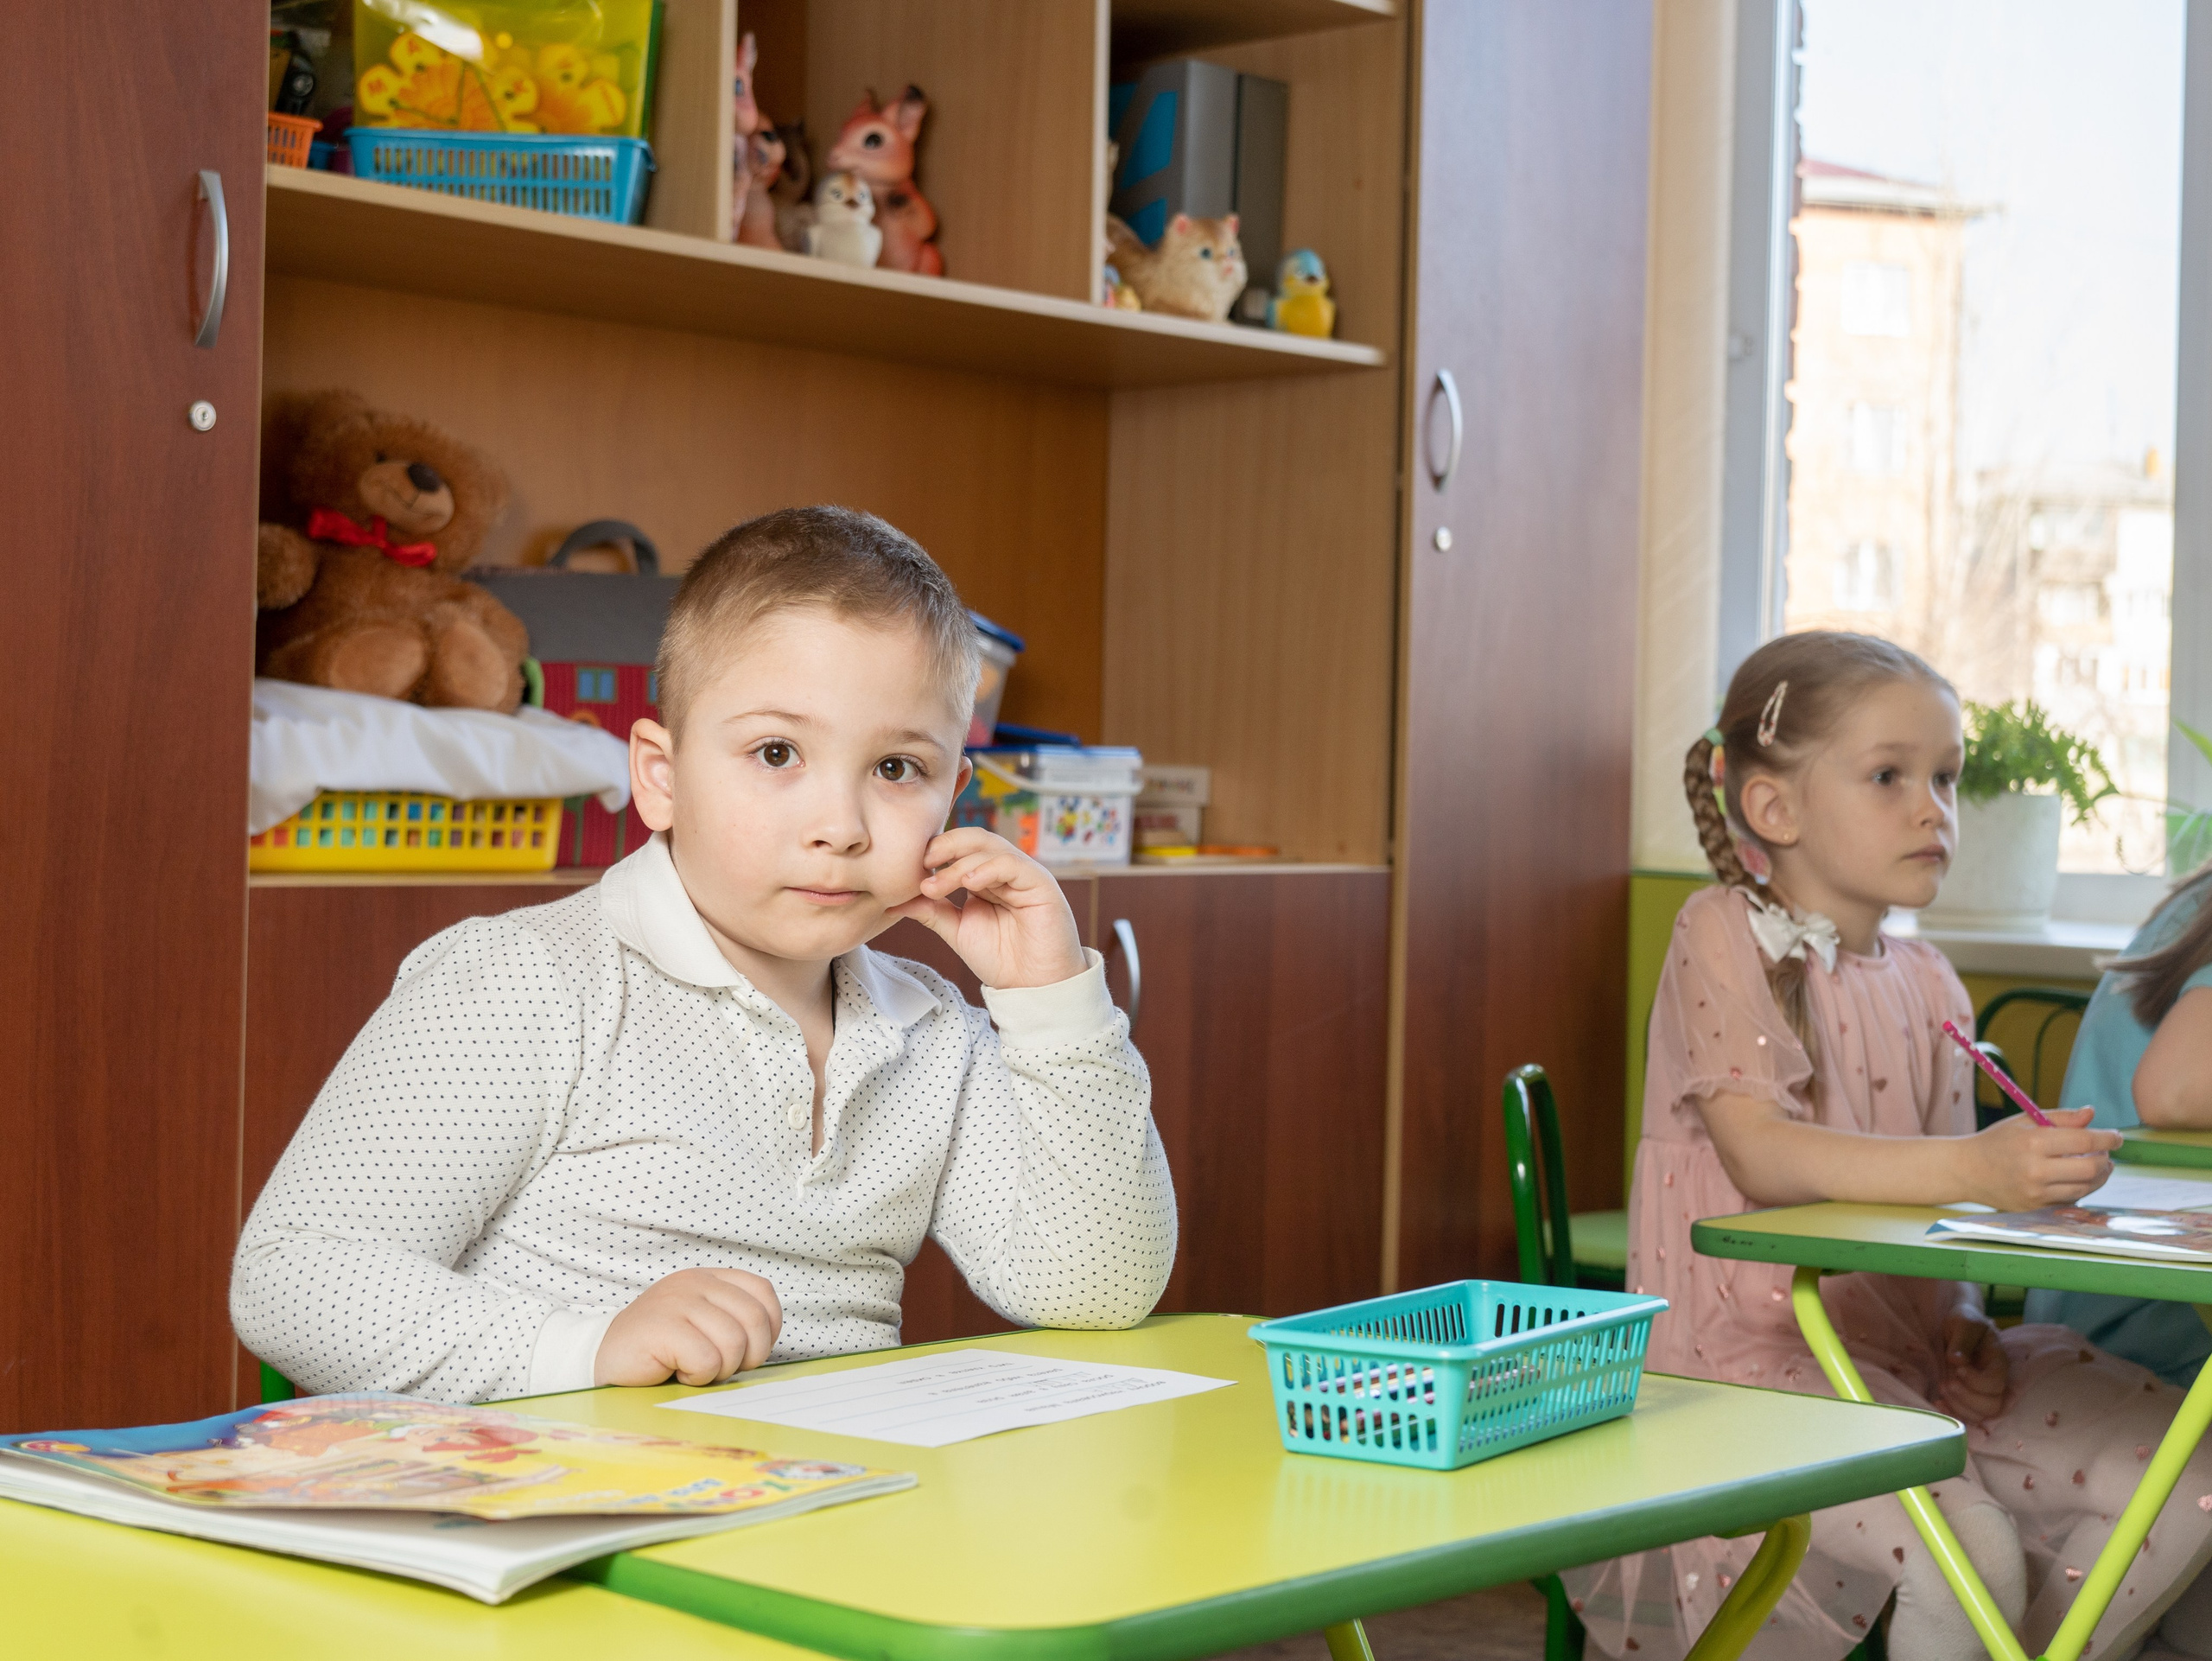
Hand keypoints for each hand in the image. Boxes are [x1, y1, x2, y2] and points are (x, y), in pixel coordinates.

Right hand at [594, 1268, 782, 1386]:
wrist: (602, 1358)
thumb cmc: (659, 1351)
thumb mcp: (701, 1325)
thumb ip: (733, 1322)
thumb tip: (767, 1343)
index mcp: (709, 1278)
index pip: (763, 1292)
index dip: (769, 1328)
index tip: (750, 1351)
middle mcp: (695, 1283)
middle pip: (755, 1319)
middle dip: (749, 1356)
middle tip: (720, 1368)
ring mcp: (678, 1301)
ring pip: (734, 1342)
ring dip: (720, 1369)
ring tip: (694, 1369)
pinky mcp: (662, 1327)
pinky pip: (707, 1359)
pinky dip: (698, 1376)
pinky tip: (677, 1371)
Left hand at [884, 828, 1086, 989]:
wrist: (1033, 987)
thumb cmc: (1002, 959)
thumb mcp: (957, 931)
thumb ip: (931, 911)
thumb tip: (894, 902)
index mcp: (986, 877)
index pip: (960, 848)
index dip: (936, 850)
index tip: (910, 868)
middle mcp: (1005, 870)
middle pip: (974, 839)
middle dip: (945, 846)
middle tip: (921, 862)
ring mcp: (1023, 874)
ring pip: (990, 848)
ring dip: (958, 864)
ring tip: (936, 886)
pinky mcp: (1040, 883)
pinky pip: (1011, 863)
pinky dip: (987, 868)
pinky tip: (969, 883)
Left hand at [1936, 1307, 2007, 1424]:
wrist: (1957, 1326)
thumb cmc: (1963, 1322)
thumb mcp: (1963, 1323)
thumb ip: (1962, 1340)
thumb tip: (1956, 1360)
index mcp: (1997, 1362)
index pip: (1996, 1383)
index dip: (1977, 1382)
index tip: (1958, 1369)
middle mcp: (1994, 1381)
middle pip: (1992, 1406)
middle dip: (1967, 1398)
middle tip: (1947, 1383)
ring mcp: (1982, 1392)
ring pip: (1981, 1415)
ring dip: (1959, 1406)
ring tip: (1942, 1387)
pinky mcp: (1968, 1397)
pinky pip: (1967, 1417)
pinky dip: (1952, 1413)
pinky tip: (1938, 1402)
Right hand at [1954, 1107, 2117, 1210]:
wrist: (1966, 1170)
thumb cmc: (1997, 1142)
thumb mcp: (2024, 1121)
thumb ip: (2061, 1118)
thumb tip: (2092, 1114)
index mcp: (2033, 1142)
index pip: (2084, 1141)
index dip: (2107, 1138)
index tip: (2116, 1137)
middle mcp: (2035, 1170)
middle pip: (2090, 1168)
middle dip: (2105, 1160)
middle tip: (2105, 1154)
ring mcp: (2035, 1193)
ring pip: (2084, 1188)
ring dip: (2098, 1177)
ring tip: (2095, 1166)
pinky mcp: (2035, 1208)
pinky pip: (2070, 1201)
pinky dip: (2079, 1190)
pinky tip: (2075, 1179)